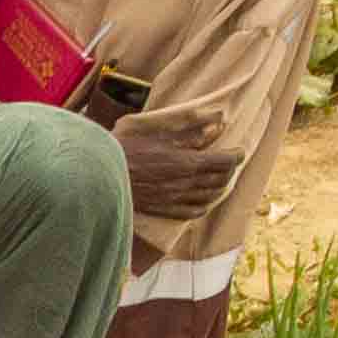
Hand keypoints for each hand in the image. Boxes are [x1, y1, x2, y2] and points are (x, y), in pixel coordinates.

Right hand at [118, 124, 239, 221]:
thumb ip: (191, 131)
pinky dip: (204, 206)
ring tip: (221, 180)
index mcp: (187, 162)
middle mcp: (185, 184)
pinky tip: (204, 202)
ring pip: (209, 197)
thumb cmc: (126, 148)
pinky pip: (192, 212)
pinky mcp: (163, 210)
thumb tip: (218, 124)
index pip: (224, 162)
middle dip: (230, 171)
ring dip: (219, 188)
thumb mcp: (158, 132)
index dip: (236, 155)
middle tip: (230, 163)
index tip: (238, 150)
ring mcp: (175, 200)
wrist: (98, 174)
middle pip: (220, 180)